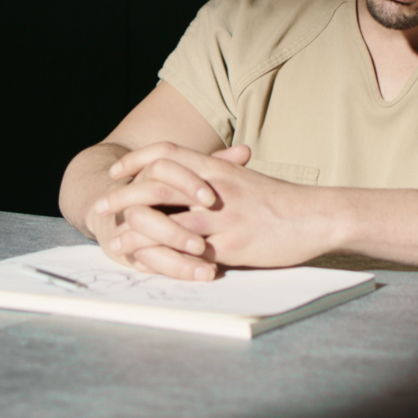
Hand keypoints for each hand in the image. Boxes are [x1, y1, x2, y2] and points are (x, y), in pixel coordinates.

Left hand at [105, 144, 333, 270]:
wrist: (317, 216)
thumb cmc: (282, 200)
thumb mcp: (247, 179)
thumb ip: (219, 176)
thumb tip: (195, 179)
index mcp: (218, 168)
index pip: (166, 153)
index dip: (136, 160)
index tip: (115, 171)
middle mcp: (214, 189)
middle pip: (156, 185)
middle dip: (122, 196)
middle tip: (100, 206)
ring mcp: (221, 218)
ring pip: (165, 222)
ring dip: (135, 233)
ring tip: (114, 242)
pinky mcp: (230, 246)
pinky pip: (188, 253)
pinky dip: (163, 258)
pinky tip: (149, 265)